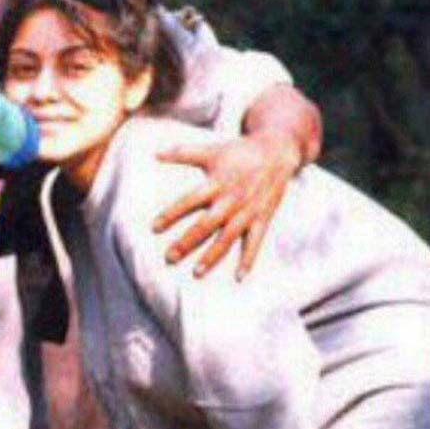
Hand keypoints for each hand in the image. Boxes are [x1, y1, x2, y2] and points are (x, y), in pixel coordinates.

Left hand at [152, 131, 302, 279]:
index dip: (171, 213)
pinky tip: (239, 277)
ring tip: (196, 272)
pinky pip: (255, 242)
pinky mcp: (262, 219)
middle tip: (169, 258)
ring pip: (227, 238)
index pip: (189, 200)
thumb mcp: (210, 151)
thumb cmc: (238, 153)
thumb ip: (182, 153)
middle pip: (206, 225)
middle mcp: (231, 200)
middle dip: (187, 242)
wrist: (276, 153)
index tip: (154, 227)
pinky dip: (248, 259)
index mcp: (216, 183)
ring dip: (212, 256)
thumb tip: (155, 154)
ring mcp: (247, 211)